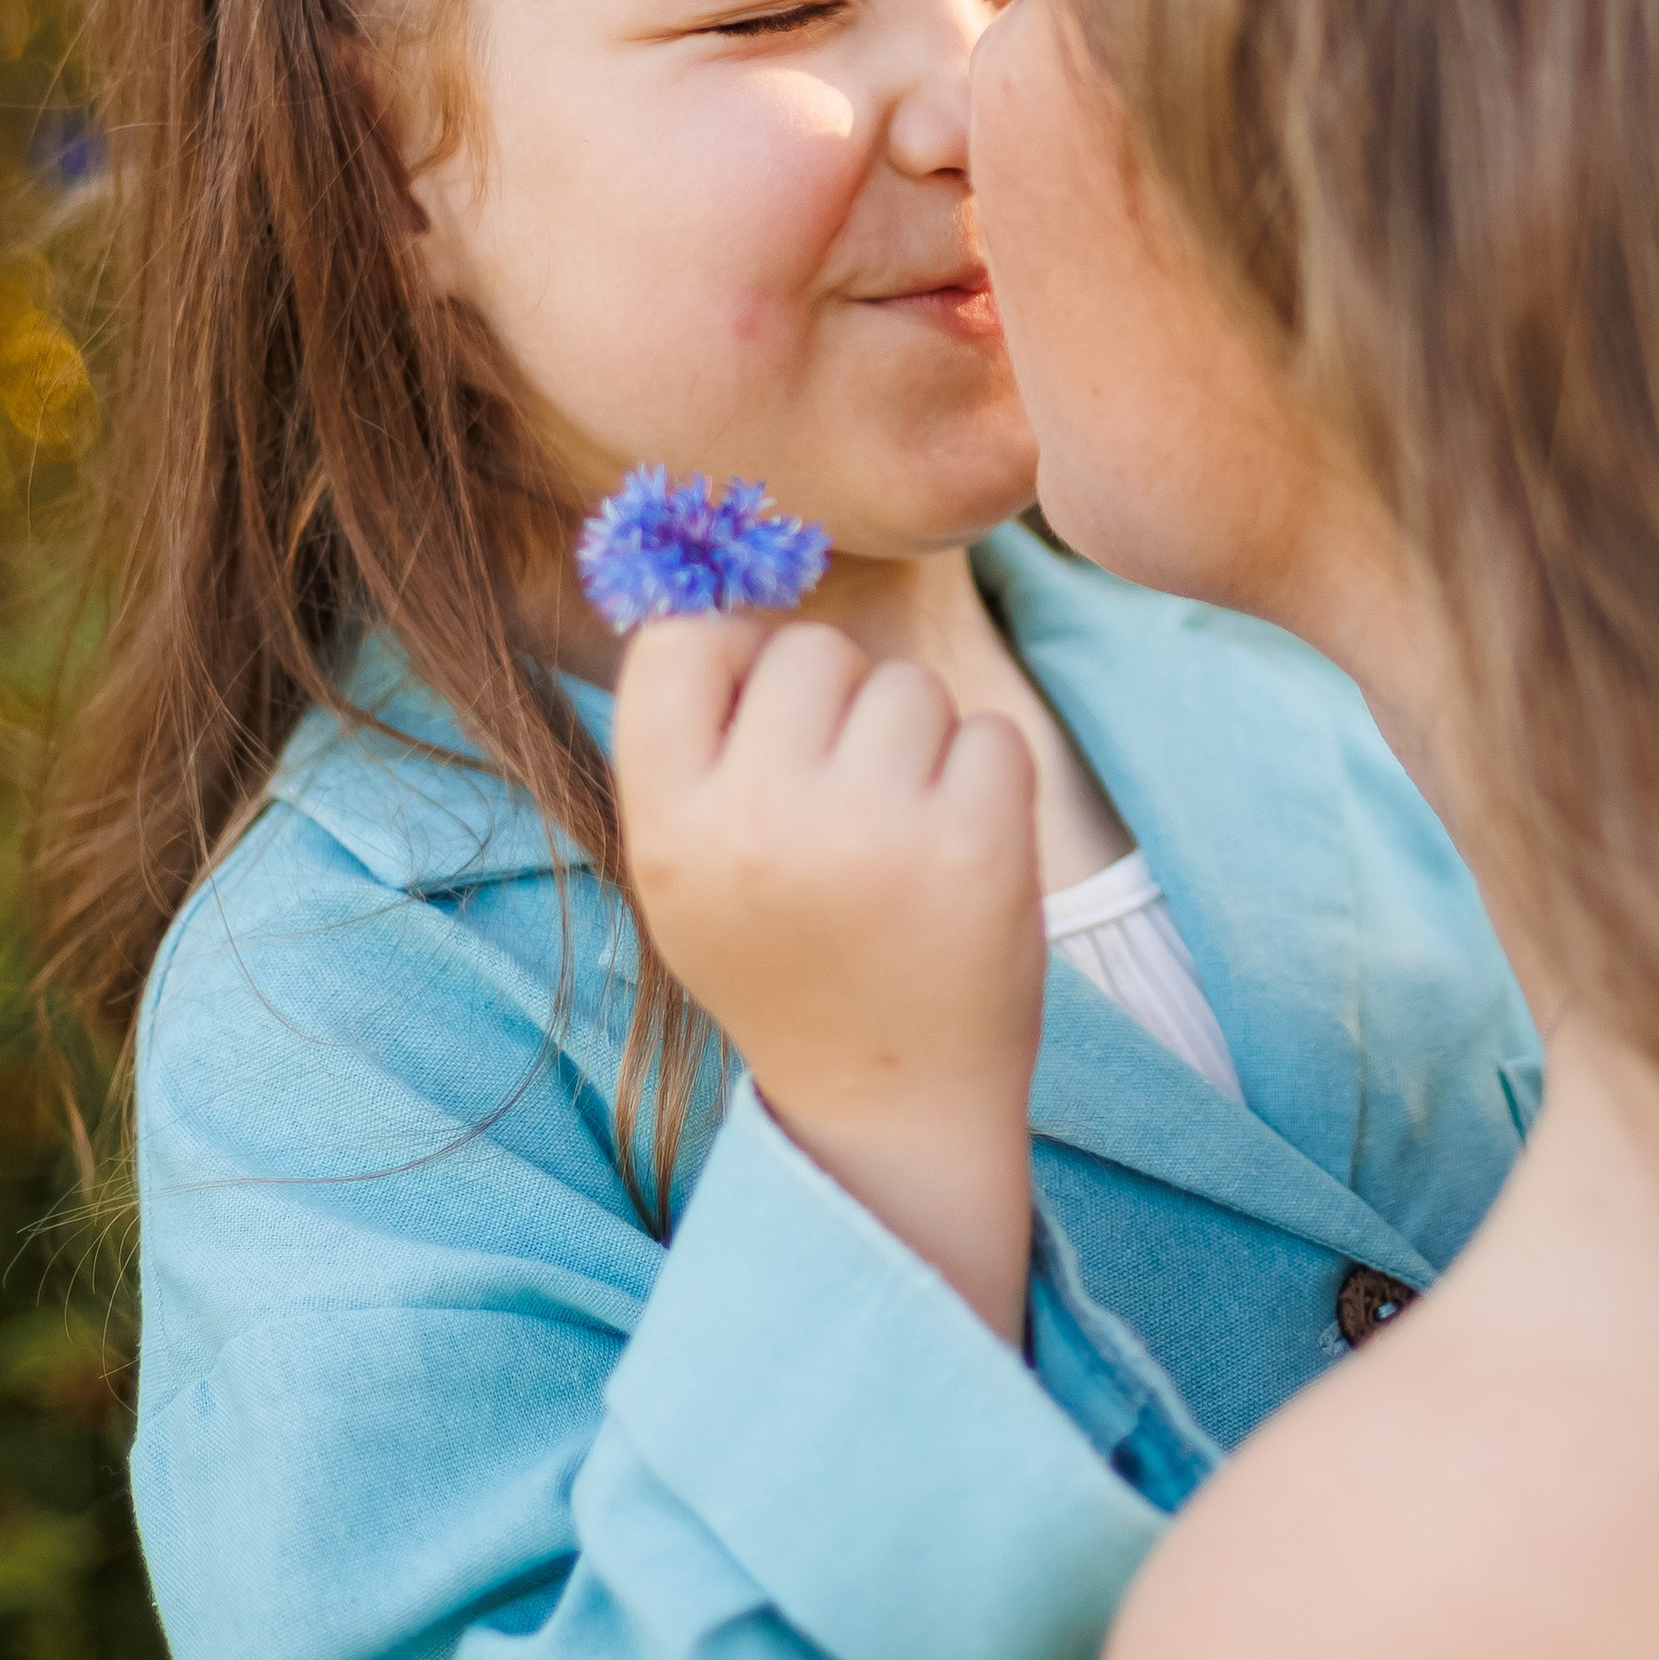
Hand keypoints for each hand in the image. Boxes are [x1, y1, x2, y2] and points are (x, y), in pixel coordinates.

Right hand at [614, 616, 1045, 1340]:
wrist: (888, 1099)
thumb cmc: (785, 955)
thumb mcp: (688, 863)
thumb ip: (694, 734)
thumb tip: (720, 559)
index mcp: (669, 824)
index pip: (685, 640)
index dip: (737, 658)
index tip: (766, 717)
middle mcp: (759, 823)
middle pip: (812, 649)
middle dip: (842, 705)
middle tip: (845, 805)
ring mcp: (871, 833)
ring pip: (908, 686)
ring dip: (919, 744)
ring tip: (898, 842)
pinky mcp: (974, 847)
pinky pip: (988, 733)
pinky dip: (986, 782)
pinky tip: (957, 861)